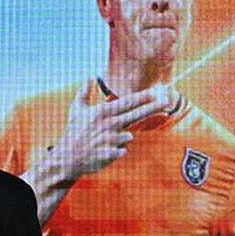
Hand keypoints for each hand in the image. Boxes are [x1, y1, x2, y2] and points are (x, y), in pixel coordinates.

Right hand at [46, 86, 166, 182]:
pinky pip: (122, 150)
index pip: (129, 101)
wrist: (67, 158)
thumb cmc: (73, 132)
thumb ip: (84, 92)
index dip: (145, 96)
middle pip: (137, 113)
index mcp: (104, 112)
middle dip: (154, 106)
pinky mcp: (112, 153)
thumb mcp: (76, 109)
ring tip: (103, 141)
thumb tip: (90, 77)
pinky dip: (118, 150)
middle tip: (167, 101)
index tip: (158, 90)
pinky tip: (106, 152)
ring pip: (128, 135)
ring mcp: (112, 139)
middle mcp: (110, 123)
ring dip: (121, 138)